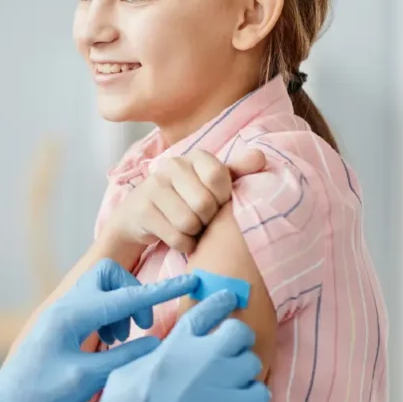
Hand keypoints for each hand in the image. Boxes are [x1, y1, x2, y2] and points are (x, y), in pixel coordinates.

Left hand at [0, 258, 200, 401]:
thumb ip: (124, 358)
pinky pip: (93, 306)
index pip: (125, 297)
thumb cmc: (41, 396)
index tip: (189, 279)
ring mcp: (61, 315)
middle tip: (140, 327)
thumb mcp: (87, 379)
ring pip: (101, 290)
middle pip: (108, 276)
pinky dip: (108, 319)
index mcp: (72, 316)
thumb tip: (155, 342)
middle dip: (131, 293)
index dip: (160, 291)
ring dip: (120, 309)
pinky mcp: (60, 326)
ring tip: (120, 340)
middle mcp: (65, 308)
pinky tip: (107, 344)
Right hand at [97, 289, 270, 401]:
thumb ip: (148, 354)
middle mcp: (203, 356)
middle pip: (239, 332)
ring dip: (243, 370)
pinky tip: (239, 401)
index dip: (221, 302)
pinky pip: (260, 393)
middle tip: (230, 350)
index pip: (207, 311)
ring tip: (232, 380)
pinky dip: (252, 396)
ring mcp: (222, 382)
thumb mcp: (128, 370)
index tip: (229, 298)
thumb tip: (157, 348)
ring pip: (252, 362)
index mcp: (176, 344)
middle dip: (237, 338)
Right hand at [101, 149, 265, 255]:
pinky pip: (175, 236)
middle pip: (203, 203)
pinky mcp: (142, 209)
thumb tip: (261, 157)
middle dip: (207, 219)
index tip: (217, 202)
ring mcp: (153, 186)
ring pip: (188, 222)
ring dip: (194, 234)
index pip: (218, 176)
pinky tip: (179, 238)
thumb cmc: (187, 198)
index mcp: (195, 157)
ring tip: (191, 229)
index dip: (222, 197)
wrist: (142, 215)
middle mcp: (172, 165)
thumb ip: (238, 171)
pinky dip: (183, 245)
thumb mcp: (212, 184)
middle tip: (202, 219)